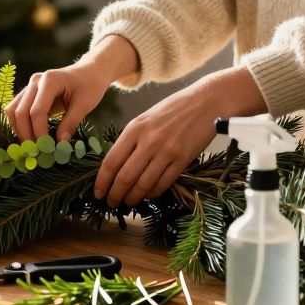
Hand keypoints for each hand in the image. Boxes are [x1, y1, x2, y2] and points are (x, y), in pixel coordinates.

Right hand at [6, 36, 138, 141]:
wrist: (89, 71)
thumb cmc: (90, 85)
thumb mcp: (85, 104)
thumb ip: (70, 123)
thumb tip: (60, 145)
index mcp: (50, 81)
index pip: (37, 111)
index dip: (39, 132)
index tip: (48, 148)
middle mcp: (35, 81)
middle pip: (20, 112)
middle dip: (27, 134)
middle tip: (37, 152)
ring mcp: (29, 86)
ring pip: (12, 111)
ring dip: (19, 130)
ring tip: (32, 146)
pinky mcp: (28, 93)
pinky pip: (15, 109)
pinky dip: (18, 125)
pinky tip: (29, 136)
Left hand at [94, 65, 265, 207]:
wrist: (206, 102)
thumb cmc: (173, 109)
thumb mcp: (144, 118)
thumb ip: (130, 139)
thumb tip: (116, 165)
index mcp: (134, 129)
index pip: (111, 162)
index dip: (102, 181)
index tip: (97, 192)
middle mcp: (148, 142)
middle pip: (125, 177)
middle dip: (115, 194)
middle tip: (111, 202)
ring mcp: (166, 152)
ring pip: (143, 184)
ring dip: (133, 197)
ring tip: (128, 202)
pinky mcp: (183, 160)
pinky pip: (163, 183)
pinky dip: (153, 193)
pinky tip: (148, 194)